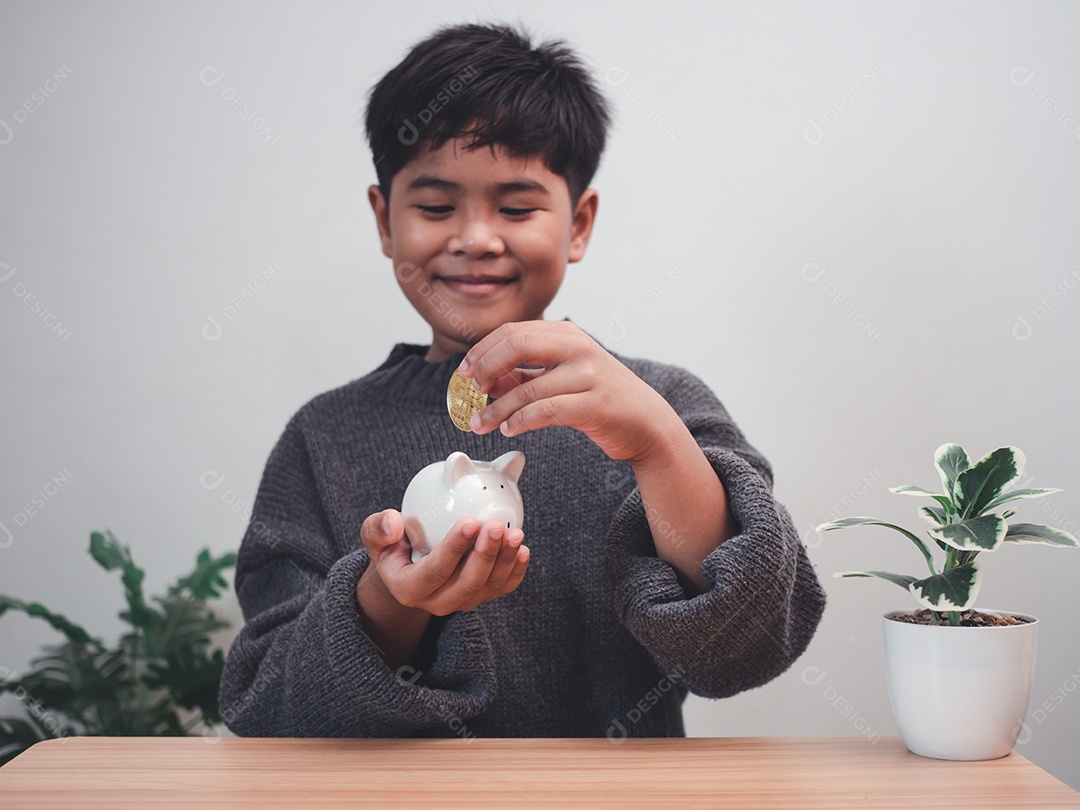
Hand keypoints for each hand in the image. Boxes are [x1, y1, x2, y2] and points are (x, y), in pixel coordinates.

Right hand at [359, 509, 528, 615]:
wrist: (409, 566)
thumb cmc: (393, 547)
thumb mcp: (375, 536)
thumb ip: (377, 528)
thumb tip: (393, 522)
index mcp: (408, 588)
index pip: (434, 571)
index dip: (454, 549)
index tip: (470, 522)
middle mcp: (436, 602)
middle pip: (466, 583)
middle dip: (485, 554)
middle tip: (496, 526)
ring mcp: (461, 602)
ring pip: (488, 587)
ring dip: (504, 560)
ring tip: (515, 534)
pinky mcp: (479, 597)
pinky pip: (502, 589)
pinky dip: (515, 571)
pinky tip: (522, 550)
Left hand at [458, 320, 681, 461]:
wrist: (647, 423)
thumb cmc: (600, 399)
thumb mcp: (562, 378)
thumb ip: (526, 375)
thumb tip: (484, 380)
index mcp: (567, 334)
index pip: (514, 331)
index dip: (483, 350)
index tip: (464, 372)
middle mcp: (579, 347)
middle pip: (517, 345)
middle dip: (486, 368)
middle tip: (470, 392)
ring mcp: (589, 375)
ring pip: (528, 387)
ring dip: (497, 409)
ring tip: (480, 423)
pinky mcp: (595, 404)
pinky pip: (546, 411)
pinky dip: (521, 421)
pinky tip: (509, 430)